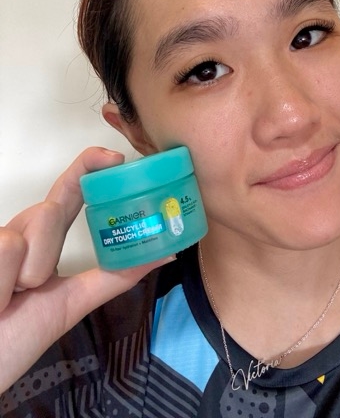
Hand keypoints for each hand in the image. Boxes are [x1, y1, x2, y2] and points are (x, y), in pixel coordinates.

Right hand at [0, 147, 173, 392]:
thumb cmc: (18, 336)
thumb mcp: (71, 303)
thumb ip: (115, 276)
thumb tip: (167, 253)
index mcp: (43, 237)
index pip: (68, 191)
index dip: (89, 166)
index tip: (115, 158)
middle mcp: (19, 230)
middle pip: (49, 210)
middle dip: (43, 258)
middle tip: (27, 291)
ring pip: (28, 234)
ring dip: (23, 276)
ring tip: (6, 299)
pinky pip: (7, 250)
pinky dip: (2, 284)